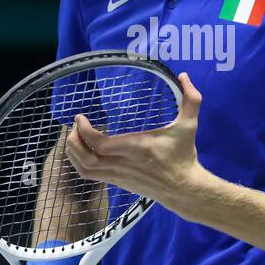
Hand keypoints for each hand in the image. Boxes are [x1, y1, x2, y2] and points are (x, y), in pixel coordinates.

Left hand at [64, 71, 206, 211]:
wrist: (183, 189)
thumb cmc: (184, 155)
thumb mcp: (189, 126)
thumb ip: (191, 100)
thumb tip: (184, 75)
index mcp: (137, 148)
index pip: (100, 144)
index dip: (84, 131)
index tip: (80, 117)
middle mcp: (123, 164)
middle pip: (86, 159)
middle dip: (73, 141)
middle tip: (75, 125)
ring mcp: (117, 175)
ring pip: (84, 169)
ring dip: (73, 153)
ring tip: (75, 136)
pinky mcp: (116, 182)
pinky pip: (89, 175)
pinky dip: (79, 163)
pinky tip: (83, 150)